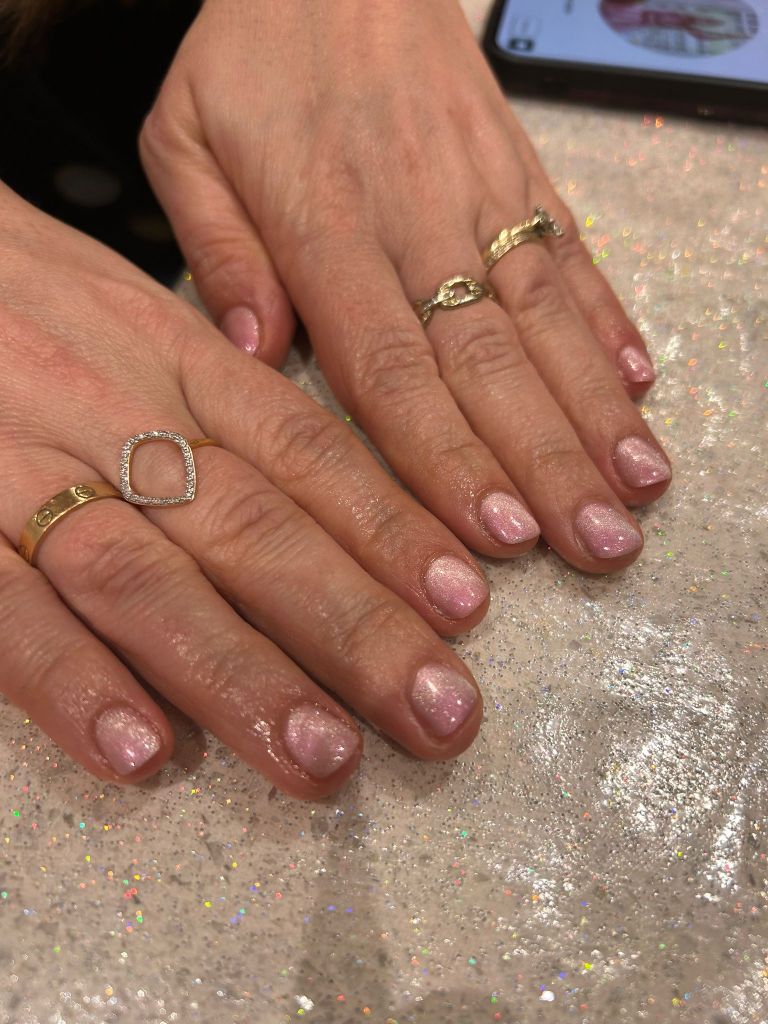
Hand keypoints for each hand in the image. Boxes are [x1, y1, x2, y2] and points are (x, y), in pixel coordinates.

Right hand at [0, 183, 487, 796]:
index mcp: (174, 357)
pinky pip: (5, 610)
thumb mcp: (132, 313)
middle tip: (442, 717)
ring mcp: (19, 471)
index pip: (309, 452)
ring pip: (149, 579)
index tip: (469, 608)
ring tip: (325, 761)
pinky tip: (142, 752)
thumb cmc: (14, 292)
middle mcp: (114, 415)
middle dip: (356, 629)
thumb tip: (332, 479)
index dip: (393, 531)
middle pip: (256, 529)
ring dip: (242, 676)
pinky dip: (73, 680)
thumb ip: (224, 393)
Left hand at [139, 0, 670, 575]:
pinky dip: (609, 322)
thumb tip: (258, 354)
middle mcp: (415, 220)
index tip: (497, 530)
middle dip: (547, 462)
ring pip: (546, 318)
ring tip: (638, 489)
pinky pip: (572, 253)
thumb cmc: (248, 54)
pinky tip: (639, 387)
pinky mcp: (521, 172)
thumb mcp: (184, 138)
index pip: (392, 368)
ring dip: (595, 411)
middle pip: (488, 362)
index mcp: (324, 227)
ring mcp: (480, 195)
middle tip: (599, 545)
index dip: (449, 455)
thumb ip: (217, 249)